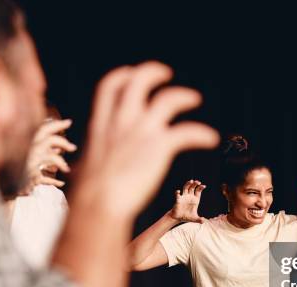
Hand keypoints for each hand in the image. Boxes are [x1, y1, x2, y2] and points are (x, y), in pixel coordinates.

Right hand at [21, 119, 75, 193]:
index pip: (43, 128)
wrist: (5, 185)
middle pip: (49, 140)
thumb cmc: (18, 169)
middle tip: (73, 148)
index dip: (57, 125)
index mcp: (27, 141)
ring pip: (51, 157)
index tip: (69, 122)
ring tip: (67, 169)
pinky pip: (45, 178)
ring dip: (61, 162)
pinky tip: (62, 183)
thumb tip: (59, 149)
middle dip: (63, 142)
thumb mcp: (29, 156)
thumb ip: (42, 152)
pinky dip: (55, 181)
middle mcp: (29, 149)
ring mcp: (30, 162)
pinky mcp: (30, 176)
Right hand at [75, 61, 218, 219]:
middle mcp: (121, 121)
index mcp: (101, 124)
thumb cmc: (89, 194)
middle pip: (139, 81)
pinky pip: (187, 131)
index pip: (109, 87)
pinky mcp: (160, 146)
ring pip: (167, 99)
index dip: (123, 76)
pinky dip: (201, 133)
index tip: (131, 74)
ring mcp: (141, 131)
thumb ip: (94, 159)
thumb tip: (86, 171)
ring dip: (183, 95)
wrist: (99, 204)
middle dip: (152, 71)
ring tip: (194, 98)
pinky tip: (210, 139)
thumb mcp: (87, 165)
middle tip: (166, 73)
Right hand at [170, 180, 206, 222]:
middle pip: (193, 187)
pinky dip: (177, 193)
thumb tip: (203, 221)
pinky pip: (178, 195)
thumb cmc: (187, 217)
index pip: (198, 191)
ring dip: (188, 184)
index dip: (201, 188)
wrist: (178, 218)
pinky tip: (178, 192)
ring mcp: (184, 197)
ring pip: (186, 188)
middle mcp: (189, 197)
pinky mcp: (178, 200)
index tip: (204, 186)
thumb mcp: (194, 219)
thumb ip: (199, 220)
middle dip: (195, 184)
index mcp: (195, 200)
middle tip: (198, 181)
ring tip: (191, 181)